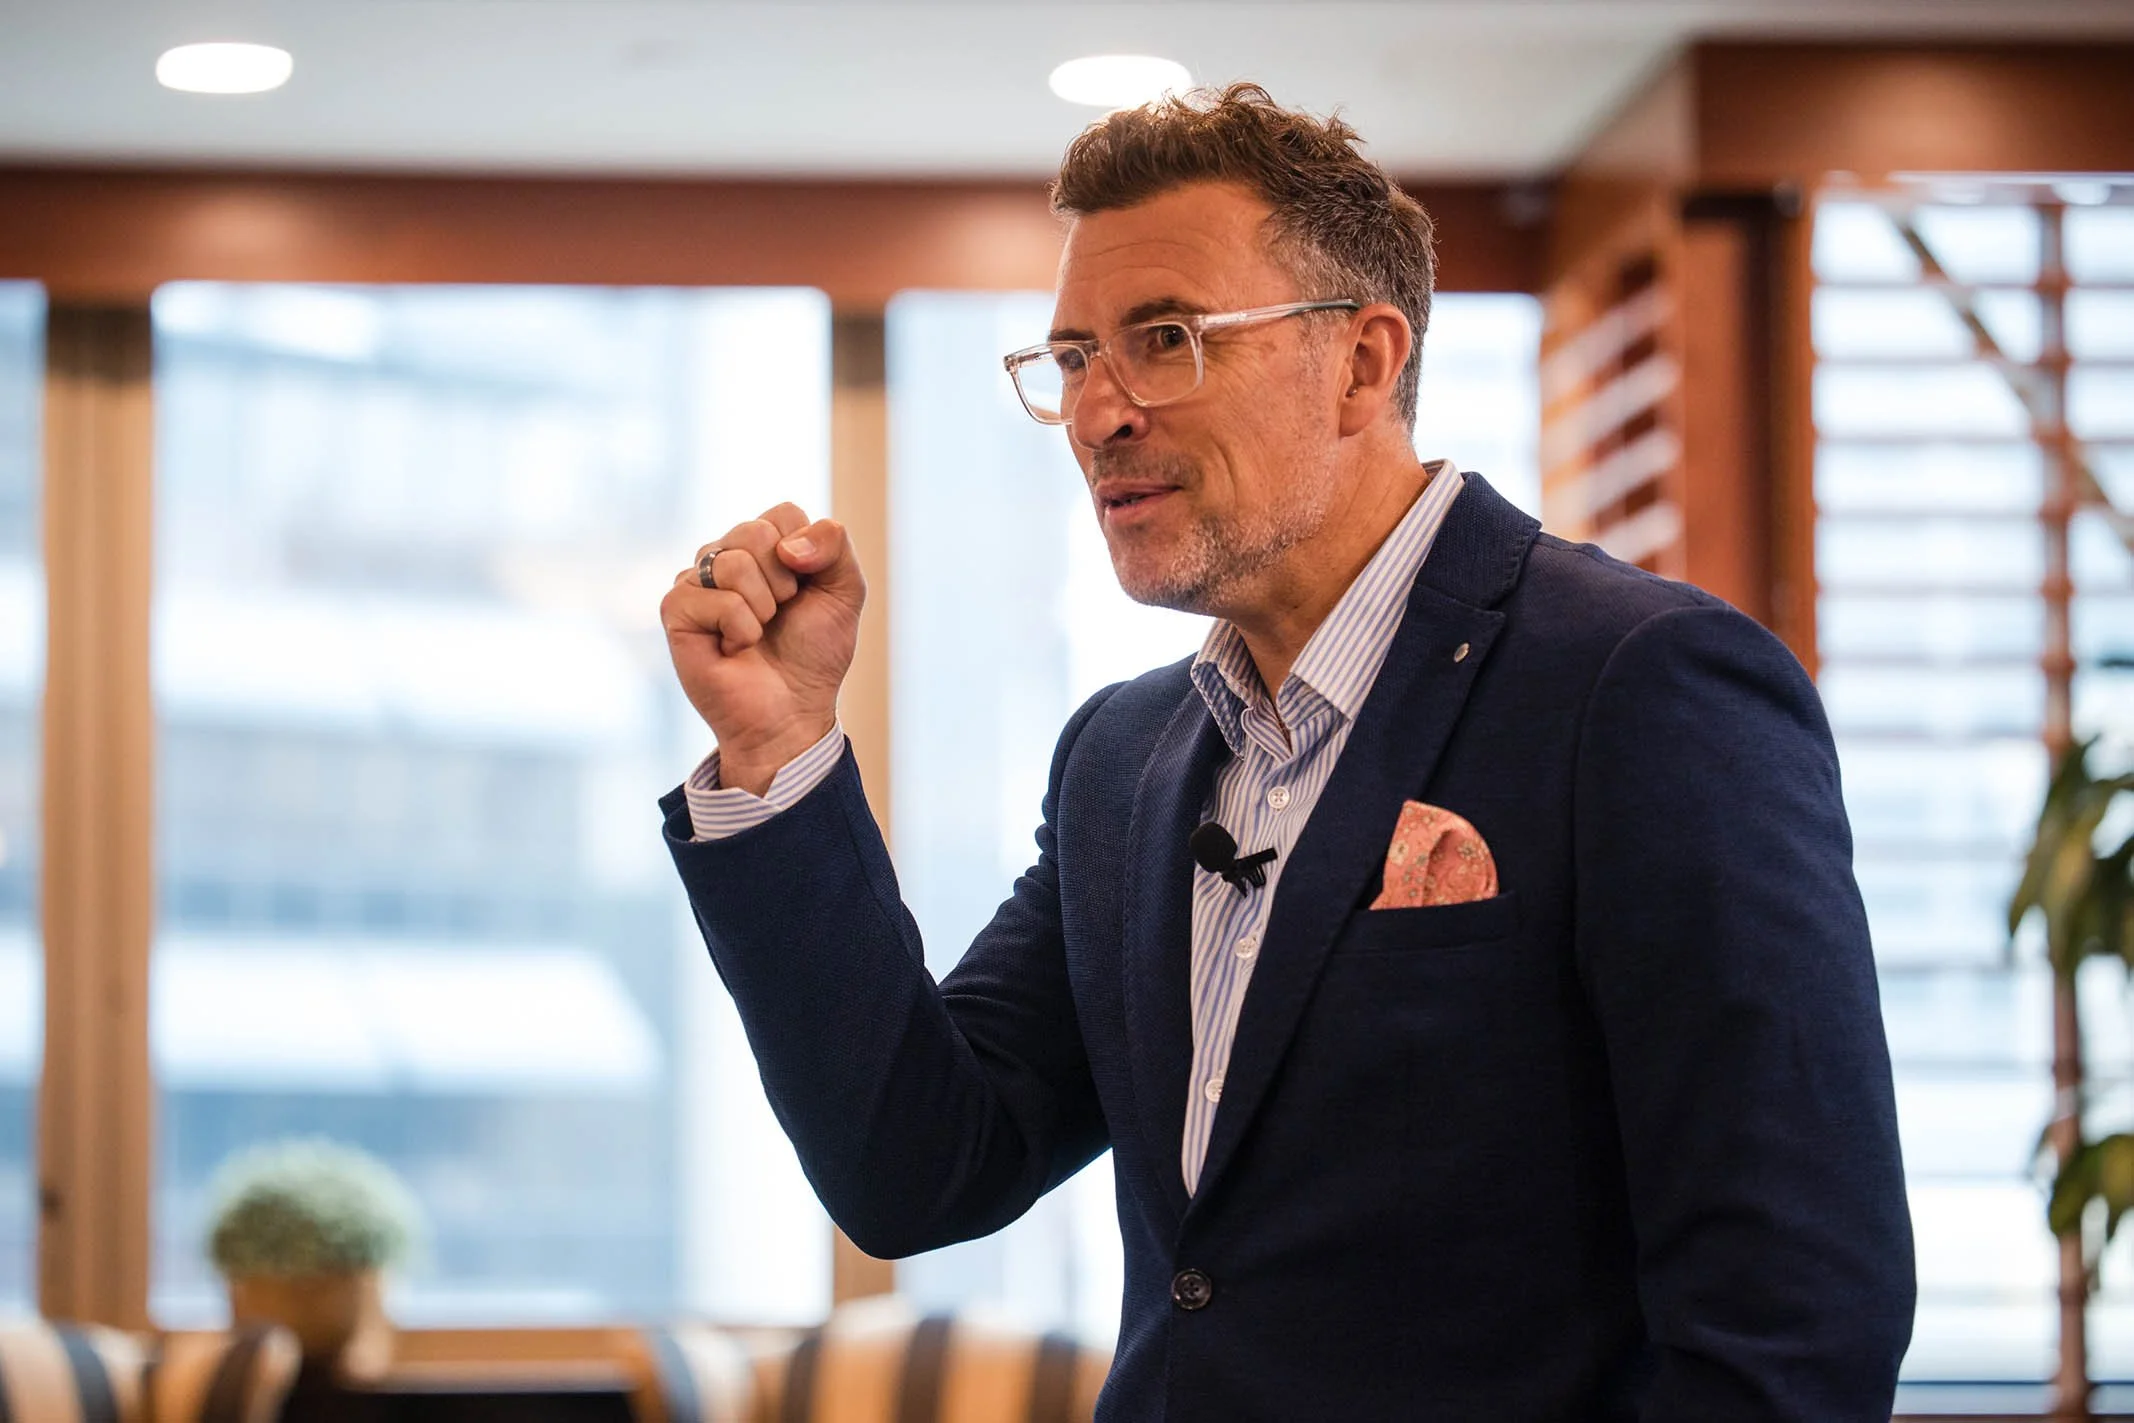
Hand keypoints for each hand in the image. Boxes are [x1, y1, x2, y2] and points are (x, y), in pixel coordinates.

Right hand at [662, 503, 864, 794]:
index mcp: (763, 546)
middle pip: (756, 531)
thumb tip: (787, 545)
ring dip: (762, 608)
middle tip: (780, 616)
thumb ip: (834, 545)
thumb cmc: (814, 654)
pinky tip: (733, 648)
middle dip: (784, 582)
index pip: (784, 514)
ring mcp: (697, 581)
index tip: (805, 592)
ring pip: (733, 562)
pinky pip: (717, 599)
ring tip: (757, 633)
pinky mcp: (676, 610)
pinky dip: (741, 630)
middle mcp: (725, 556)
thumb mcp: (845, 592)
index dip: (807, 554)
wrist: (791, 711)